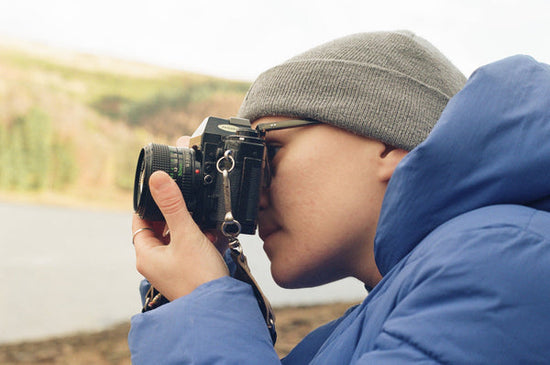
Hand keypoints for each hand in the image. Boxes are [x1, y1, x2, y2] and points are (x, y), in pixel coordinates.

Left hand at [132, 136, 228, 300]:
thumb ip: (172, 205)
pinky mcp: (187, 275)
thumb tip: (157, 179)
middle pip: (161, 229)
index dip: (151, 204)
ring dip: (192, 229)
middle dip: (178, 216)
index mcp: (146, 255)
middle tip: (192, 209)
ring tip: (206, 227)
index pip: (140, 221)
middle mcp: (155, 264)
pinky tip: (215, 240)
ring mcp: (171, 271)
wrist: (218, 307)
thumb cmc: (199, 277)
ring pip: (178, 240)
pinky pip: (190, 251)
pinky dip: (201, 242)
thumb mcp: (186, 234)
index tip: (165, 192)